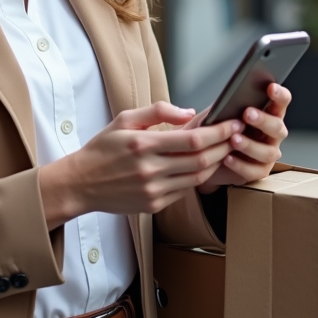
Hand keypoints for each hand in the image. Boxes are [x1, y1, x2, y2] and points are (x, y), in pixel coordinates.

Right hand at [37, 102, 240, 228]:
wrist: (80, 183)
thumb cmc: (102, 149)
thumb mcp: (124, 119)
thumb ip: (157, 111)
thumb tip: (189, 113)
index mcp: (143, 145)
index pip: (193, 139)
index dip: (218, 131)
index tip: (232, 123)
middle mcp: (150, 170)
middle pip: (201, 160)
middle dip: (223, 146)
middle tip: (236, 135)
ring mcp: (153, 191)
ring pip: (197, 178)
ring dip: (214, 163)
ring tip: (224, 149)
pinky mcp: (154, 205)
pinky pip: (184, 191)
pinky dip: (197, 178)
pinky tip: (202, 166)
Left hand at [197, 83, 291, 193]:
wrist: (207, 157)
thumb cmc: (217, 129)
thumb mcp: (220, 114)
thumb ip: (228, 105)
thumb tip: (229, 97)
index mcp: (268, 114)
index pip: (281, 102)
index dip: (279, 95)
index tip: (270, 87)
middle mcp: (273, 134)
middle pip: (277, 127)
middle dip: (263, 120)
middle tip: (246, 114)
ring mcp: (268, 153)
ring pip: (267, 152)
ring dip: (250, 145)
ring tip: (233, 139)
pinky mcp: (259, 171)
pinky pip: (254, 171)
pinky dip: (240, 165)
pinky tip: (227, 158)